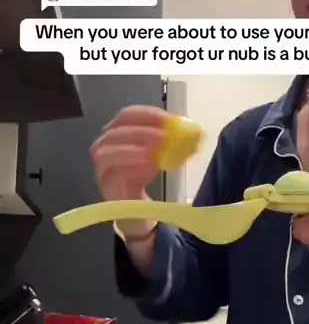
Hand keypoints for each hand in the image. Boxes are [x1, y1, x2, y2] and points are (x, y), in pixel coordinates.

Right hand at [90, 105, 168, 238]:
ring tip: (155, 148)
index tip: (168, 120)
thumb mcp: (159, 155)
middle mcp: (104, 145)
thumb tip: (190, 132)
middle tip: (165, 135)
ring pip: (107, 149)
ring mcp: (102, 165)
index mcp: (118, 132)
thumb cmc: (144, 176)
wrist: (137, 209)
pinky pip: (111, 171)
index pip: (127, 115)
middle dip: (142, 130)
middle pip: (116, 129)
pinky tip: (146, 161)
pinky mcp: (105, 184)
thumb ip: (170, 142)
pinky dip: (128, 162)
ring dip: (133, 145)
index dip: (147, 114)